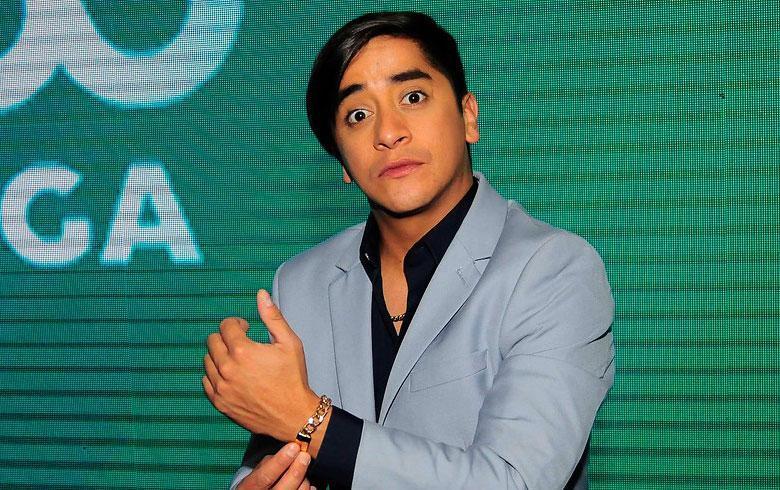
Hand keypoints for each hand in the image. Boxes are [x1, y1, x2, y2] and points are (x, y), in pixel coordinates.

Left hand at [203, 289, 319, 439]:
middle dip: (226, 337)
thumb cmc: (293, 378)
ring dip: (219, 355)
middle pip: (212, 341)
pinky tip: (231, 375)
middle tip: (242, 343)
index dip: (237, 323)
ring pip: (207, 360)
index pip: (225, 326)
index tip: (247, 329)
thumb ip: (272, 316)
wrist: (293, 415)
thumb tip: (261, 294)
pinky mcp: (219, 403)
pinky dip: (214, 375)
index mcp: (243, 351)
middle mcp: (227, 368)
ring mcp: (221, 387)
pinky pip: (205, 381)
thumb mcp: (289, 343)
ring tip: (238, 360)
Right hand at [236, 442, 314, 489]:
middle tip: (305, 456)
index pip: (265, 476)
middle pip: (284, 488)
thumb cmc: (258, 482)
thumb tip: (290, 452)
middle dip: (296, 470)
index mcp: (250, 487)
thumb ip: (270, 462)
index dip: (280, 461)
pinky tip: (305, 482)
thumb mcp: (257, 471)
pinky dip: (308, 488)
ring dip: (303, 479)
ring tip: (301, 470)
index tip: (293, 447)